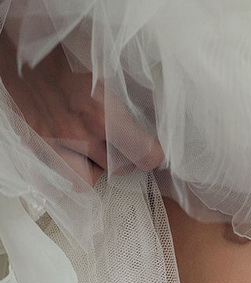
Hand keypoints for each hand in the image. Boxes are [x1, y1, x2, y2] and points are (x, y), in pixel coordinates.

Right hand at [0, 34, 163, 184]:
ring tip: (93, 155)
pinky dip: (69, 172)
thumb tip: (149, 138)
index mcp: (104, 118)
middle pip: (119, 169)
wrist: (33, 69)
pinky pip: (59, 176)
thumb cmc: (75, 80)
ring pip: (88, 180)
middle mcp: (80, 136)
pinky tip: (72, 158)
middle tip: (120, 148)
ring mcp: (55, 146)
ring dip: (95, 170)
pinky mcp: (37, 150)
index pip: (145, 155)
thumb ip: (128, 117)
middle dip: (124, 160)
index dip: (152, 156)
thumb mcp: (110, 91)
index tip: (151, 153)